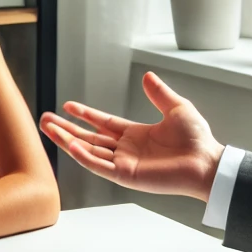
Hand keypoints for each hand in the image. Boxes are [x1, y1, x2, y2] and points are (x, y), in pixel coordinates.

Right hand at [39, 71, 224, 200]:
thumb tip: (147, 76)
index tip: (68, 106)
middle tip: (45, 119)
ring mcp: (123, 163)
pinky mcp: (126, 176)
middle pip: (88, 137)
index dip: (85, 115)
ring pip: (88, 151)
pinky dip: (84, 157)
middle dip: (66, 129)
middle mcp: (125, 149)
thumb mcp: (177, 108)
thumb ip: (159, 94)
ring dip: (67, 140)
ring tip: (48, 128)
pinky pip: (99, 166)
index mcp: (135, 134)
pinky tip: (70, 146)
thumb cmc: (197, 140)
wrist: (207, 162)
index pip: (102, 123)